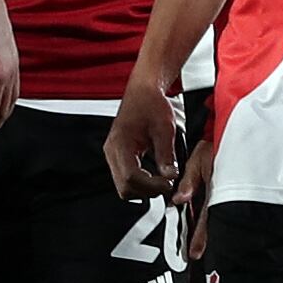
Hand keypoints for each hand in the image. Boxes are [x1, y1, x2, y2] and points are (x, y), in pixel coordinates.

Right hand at [105, 80, 181, 201]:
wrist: (143, 91)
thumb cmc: (150, 103)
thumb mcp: (164, 129)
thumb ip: (166, 155)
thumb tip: (170, 176)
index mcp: (120, 143)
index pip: (130, 177)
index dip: (150, 186)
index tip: (167, 184)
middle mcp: (112, 151)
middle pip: (123, 187)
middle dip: (146, 191)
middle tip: (166, 184)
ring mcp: (113, 154)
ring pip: (123, 186)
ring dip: (143, 188)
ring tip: (162, 180)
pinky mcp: (119, 155)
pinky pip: (125, 177)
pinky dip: (140, 182)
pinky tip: (154, 176)